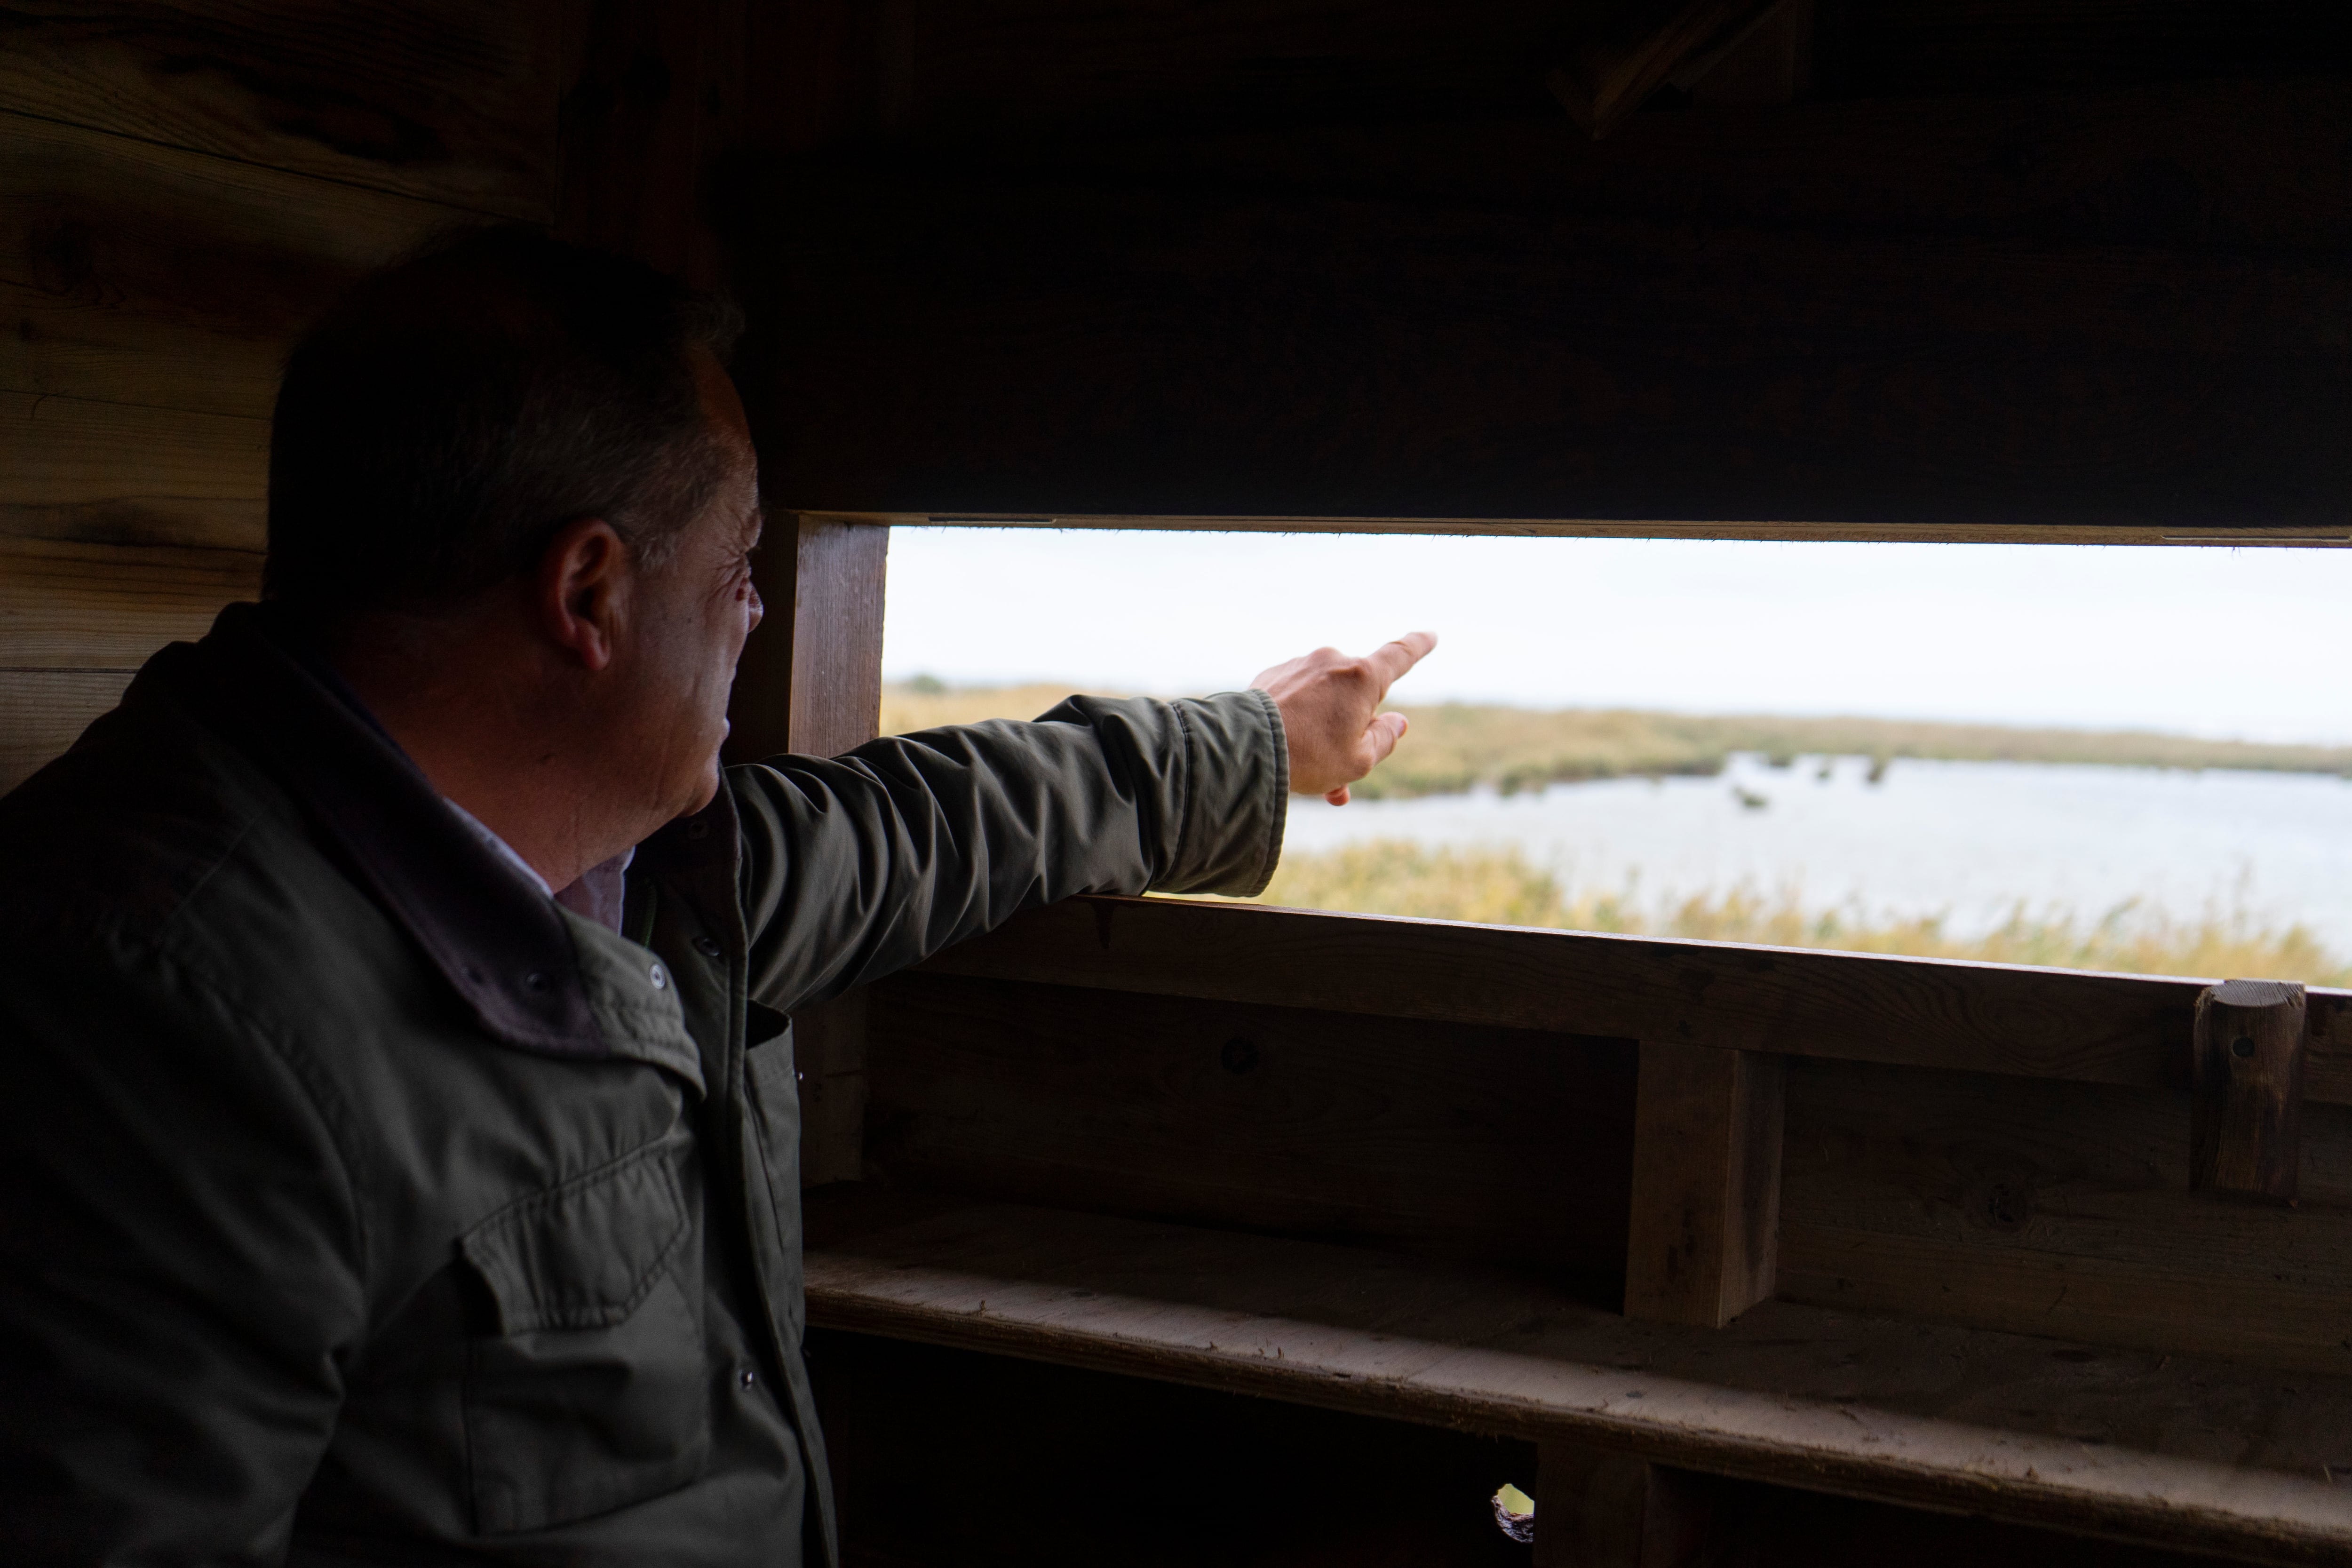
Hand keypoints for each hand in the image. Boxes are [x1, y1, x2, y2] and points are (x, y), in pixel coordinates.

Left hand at [1251, 632, 1436, 804]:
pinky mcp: (1274, 676)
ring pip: (1325, 702)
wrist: (1245, 749)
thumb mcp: (1360, 760)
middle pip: (1356, 697)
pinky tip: (1287, 752)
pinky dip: (1300, 723)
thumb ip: (1385, 738)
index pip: (1400, 655)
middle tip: (1341, 778)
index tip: (1430, 636)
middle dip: (1354, 732)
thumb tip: (1397, 720)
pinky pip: (1298, 699)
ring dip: (1324, 734)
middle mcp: (1332, 661)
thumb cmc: (1309, 757)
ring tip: (1311, 775)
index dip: (1418, 646)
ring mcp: (1300, 666)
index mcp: (1362, 677)